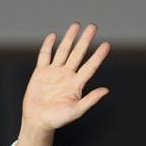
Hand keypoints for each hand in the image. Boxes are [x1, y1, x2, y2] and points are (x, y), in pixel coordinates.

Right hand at [16, 23, 110, 145]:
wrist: (38, 120)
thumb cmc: (58, 119)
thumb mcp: (77, 110)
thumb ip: (91, 99)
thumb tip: (106, 90)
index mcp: (76, 84)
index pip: (90, 66)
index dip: (98, 56)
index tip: (107, 45)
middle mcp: (67, 76)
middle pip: (78, 54)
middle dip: (85, 40)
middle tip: (93, 27)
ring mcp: (54, 72)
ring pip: (63, 51)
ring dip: (70, 39)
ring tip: (76, 26)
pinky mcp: (41, 72)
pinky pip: (45, 55)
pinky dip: (48, 45)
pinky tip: (53, 36)